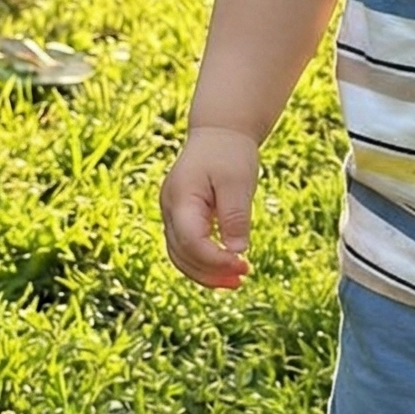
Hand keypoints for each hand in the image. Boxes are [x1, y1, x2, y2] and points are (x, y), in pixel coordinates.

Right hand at [160, 125, 260, 288]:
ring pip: (180, 256)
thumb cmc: (229, 153)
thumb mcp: (238, 182)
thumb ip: (235, 216)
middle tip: (243, 278)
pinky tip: (227, 268)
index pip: (192, 242)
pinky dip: (204, 262)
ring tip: (237, 281)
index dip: (216, 260)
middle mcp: (170, 209)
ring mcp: (172, 214)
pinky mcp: (181, 218)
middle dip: (210, 273)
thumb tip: (237, 251)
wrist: (219, 132)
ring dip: (206, 273)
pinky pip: (186, 249)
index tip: (244, 266)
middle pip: (181, 255)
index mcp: (181, 198)